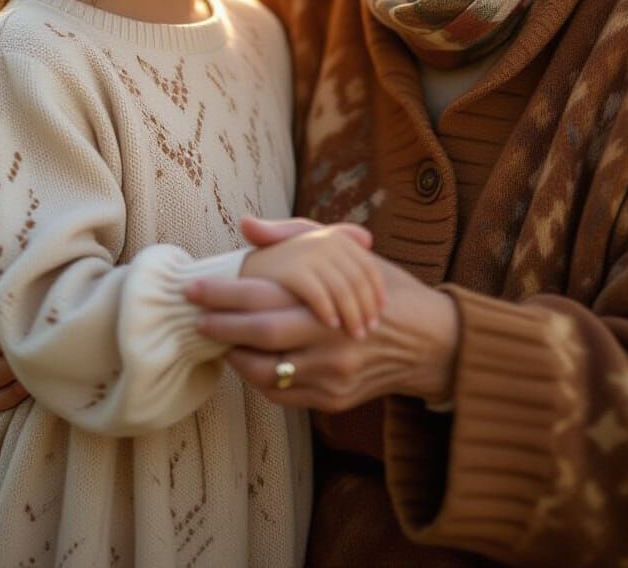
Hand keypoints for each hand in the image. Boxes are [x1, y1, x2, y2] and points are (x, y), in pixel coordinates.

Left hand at [191, 254, 458, 412]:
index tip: (194, 289)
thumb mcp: (350, 254)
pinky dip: (262, 380)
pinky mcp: (336, 401)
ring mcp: (333, 377)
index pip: (262, 298)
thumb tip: (248, 225)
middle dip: (220, 326)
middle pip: (258, 337)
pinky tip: (255, 361)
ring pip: (265, 374)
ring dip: (237, 358)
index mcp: (330, 300)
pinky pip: (284, 394)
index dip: (222, 295)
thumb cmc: (386, 288)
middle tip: (196, 317)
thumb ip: (296, 236)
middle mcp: (330, 341)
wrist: (433, 341)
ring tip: (223, 341)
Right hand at [240, 219, 384, 339]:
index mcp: (336, 237)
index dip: (377, 292)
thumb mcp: (316, 254)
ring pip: (342, 289)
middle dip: (367, 307)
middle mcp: (325, 240)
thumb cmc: (289, 268)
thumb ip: (342, 249)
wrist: (248, 274)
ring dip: (352, 314)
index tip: (380, 314)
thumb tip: (368, 238)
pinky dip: (328, 311)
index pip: (368, 267)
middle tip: (371, 331)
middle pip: (359, 279)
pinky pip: (318, 294)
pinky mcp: (292, 270)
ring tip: (356, 334)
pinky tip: (332, 326)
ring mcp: (308, 254)